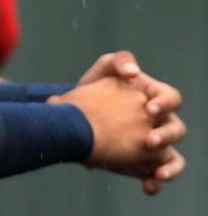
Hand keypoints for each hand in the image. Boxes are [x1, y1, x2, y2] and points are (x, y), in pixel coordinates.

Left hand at [76, 50, 186, 192]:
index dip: (164, 103)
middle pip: (176, 129)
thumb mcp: (103, 70)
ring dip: (169, 165)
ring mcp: (152, 144)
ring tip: (157, 172)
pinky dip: (156, 182)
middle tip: (149, 140)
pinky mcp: (142, 163)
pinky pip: (158, 175)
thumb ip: (119, 62)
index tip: (148, 108)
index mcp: (154, 98)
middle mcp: (158, 122)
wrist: (72, 116)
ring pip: (173, 156)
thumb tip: (133, 72)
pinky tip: (148, 186)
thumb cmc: (94, 89)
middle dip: (166, 136)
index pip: (171, 99)